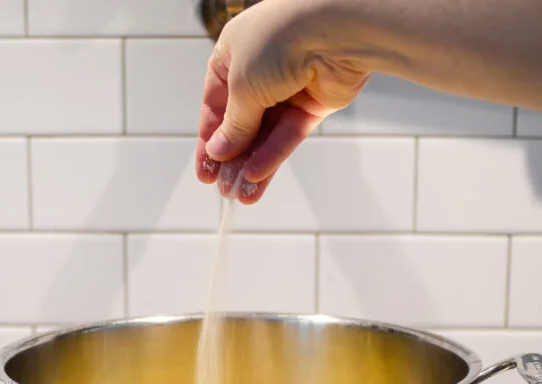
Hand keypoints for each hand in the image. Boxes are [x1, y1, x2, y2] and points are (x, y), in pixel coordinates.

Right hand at [194, 0, 370, 203]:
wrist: (336, 31)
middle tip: (222, 188)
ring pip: (265, 135)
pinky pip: (288, 135)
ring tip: (239, 194)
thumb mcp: (242, 86)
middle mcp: (260, 70)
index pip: (215, 104)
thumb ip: (233, 125)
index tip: (205, 169)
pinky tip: (257, 177)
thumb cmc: (281, 40)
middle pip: (241, 124)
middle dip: (231, 158)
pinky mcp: (313, 104)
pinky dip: (273, 156)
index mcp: (234, 55)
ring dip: (251, 164)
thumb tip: (219, 151)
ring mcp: (289, 88)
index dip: (209, 139)